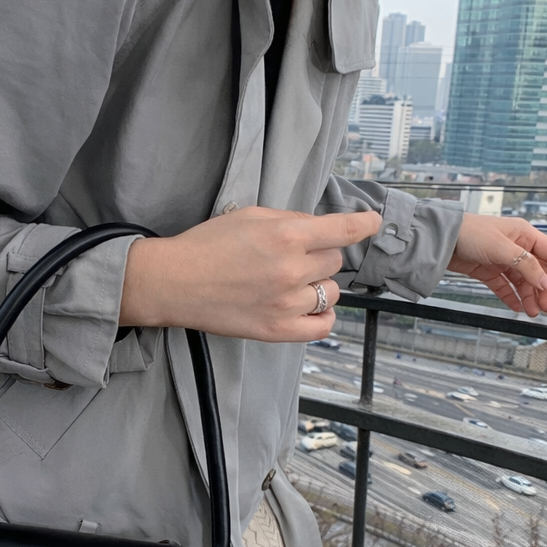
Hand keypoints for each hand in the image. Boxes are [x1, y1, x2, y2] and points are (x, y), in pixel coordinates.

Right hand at [119, 206, 381, 340]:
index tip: (372, 222)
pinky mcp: (277, 330)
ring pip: (330, 292)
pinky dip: (323, 316)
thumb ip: (289, 220)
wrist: (173, 283)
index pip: (343, 229)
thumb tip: (319, 230)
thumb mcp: (248, 216)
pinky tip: (310, 308)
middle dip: (320, 256)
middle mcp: (292, 269)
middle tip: (291, 258)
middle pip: (334, 261)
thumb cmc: (205, 246)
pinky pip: (322, 326)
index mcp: (286, 235)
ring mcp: (286, 303)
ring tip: (290, 284)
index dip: (364, 224)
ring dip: (318, 285)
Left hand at [449, 214, 546, 316]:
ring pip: (521, 281)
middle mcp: (516, 247)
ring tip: (532, 311)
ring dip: (528, 296)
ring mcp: (502, 260)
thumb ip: (526, 266)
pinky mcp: (488, 271)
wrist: (441, 240)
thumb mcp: (502, 248)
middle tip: (545, 306)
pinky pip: (504, 286)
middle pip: (537, 271)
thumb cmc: (470, 232)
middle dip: (543, 289)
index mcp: (525, 235)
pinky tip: (517, 306)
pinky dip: (511, 296)